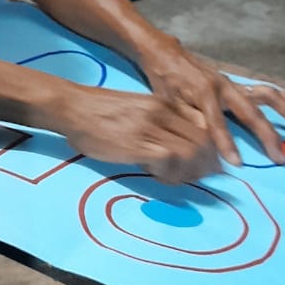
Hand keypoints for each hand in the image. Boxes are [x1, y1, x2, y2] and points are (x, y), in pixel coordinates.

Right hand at [57, 86, 220, 184]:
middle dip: (207, 164)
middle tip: (202, 179)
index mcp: (165, 103)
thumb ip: (159, 122)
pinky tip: (161, 178)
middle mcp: (163, 113)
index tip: (209, 164)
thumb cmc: (100, 112)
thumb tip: (177, 148)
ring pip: (191, 153)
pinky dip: (172, 175)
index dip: (211, 149)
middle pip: (202, 141)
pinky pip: (170, 162)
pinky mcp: (138, 144)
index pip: (203, 127)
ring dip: (191, 172)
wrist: (74, 108)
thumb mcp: (138, 108)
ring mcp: (151, 128)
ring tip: (180, 180)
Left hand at [140, 38, 284, 165]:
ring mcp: (235, 84)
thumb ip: (186, 119)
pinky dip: (284, 98)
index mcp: (204, 93)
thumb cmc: (165, 82)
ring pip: (268, 97)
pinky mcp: (239, 84)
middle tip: (281, 158)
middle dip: (268, 136)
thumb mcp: (167, 102)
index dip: (227, 143)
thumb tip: (200, 141)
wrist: (167, 56)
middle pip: (252, 112)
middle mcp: (225, 87)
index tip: (237, 163)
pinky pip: (266, 90)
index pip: (217, 123)